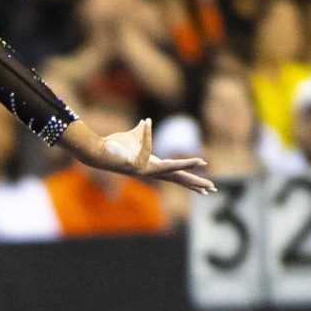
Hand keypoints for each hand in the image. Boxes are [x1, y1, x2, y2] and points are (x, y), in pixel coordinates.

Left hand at [87, 116, 215, 196]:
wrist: (98, 151)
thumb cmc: (115, 146)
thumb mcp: (134, 136)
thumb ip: (143, 131)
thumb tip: (146, 122)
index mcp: (153, 165)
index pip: (175, 174)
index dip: (190, 175)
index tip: (205, 184)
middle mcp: (149, 170)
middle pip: (177, 177)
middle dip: (195, 181)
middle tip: (212, 188)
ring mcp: (142, 169)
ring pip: (167, 168)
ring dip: (184, 164)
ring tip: (201, 162)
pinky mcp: (133, 165)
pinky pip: (143, 146)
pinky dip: (146, 134)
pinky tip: (146, 122)